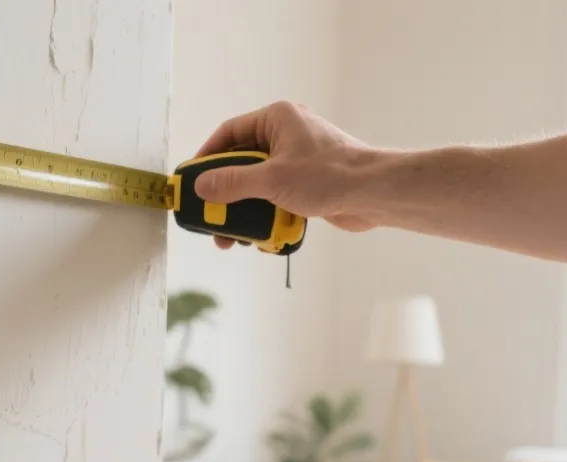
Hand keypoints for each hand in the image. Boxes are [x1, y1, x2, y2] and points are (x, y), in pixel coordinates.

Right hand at [188, 102, 384, 246]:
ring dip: (246, 212)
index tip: (192, 181)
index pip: (230, 134)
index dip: (207, 157)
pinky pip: (277, 198)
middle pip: (242, 163)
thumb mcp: (271, 179)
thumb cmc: (328, 175)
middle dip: (226, 195)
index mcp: (277, 119)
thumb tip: (200, 187)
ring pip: (259, 185)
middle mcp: (287, 135)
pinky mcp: (309, 183)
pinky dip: (268, 216)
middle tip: (210, 218)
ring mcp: (298, 160)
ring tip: (234, 238)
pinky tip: (263, 238)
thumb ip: (232, 183)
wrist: (374, 194)